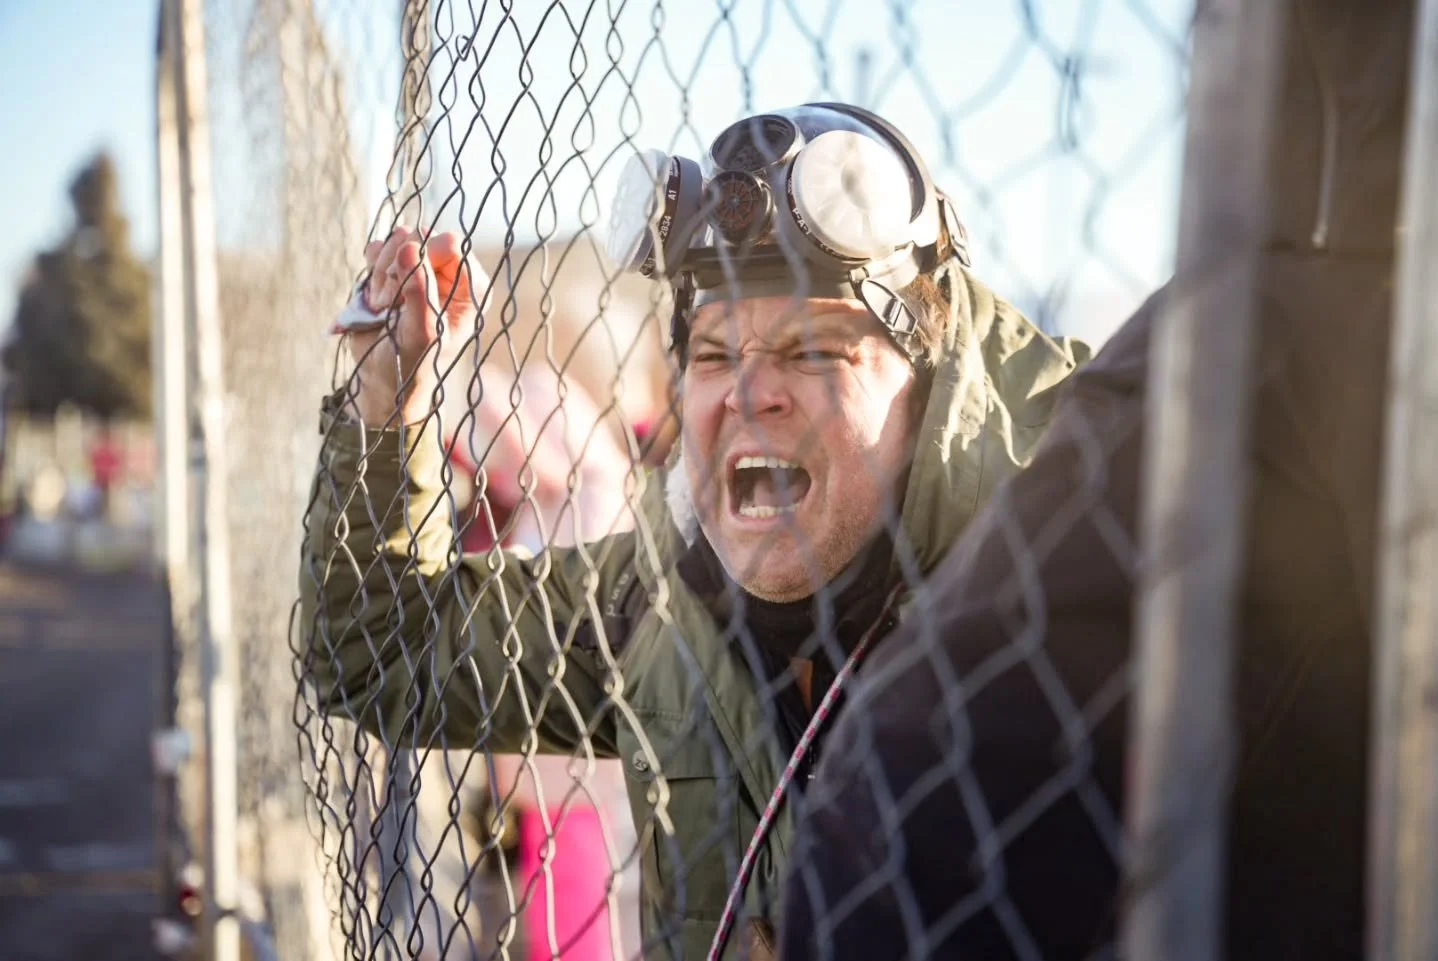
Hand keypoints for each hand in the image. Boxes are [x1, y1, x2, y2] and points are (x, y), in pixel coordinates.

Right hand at [345, 227, 484, 426]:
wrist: (382, 379)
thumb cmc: (412, 365)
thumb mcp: (422, 334)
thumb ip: (418, 291)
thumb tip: (409, 245)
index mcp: (469, 288)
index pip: (449, 244)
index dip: (423, 259)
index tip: (407, 289)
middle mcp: (447, 274)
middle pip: (420, 238)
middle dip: (397, 269)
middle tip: (391, 305)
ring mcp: (419, 269)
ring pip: (396, 240)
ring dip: (382, 274)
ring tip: (384, 307)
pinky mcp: (393, 269)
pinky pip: (378, 249)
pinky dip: (371, 272)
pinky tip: (375, 298)